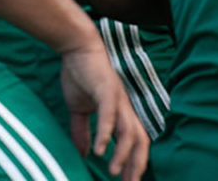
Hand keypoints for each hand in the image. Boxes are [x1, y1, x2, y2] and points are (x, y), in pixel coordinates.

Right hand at [60, 42, 148, 179]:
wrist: (77, 49)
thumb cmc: (81, 77)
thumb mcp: (80, 110)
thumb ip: (83, 132)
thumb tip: (84, 154)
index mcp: (121, 113)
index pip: (135, 141)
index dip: (134, 161)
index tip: (129, 180)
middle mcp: (125, 108)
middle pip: (140, 140)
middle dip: (136, 164)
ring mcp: (118, 100)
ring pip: (129, 131)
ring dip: (123, 153)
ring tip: (115, 172)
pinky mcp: (107, 91)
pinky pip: (110, 116)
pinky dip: (106, 133)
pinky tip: (101, 150)